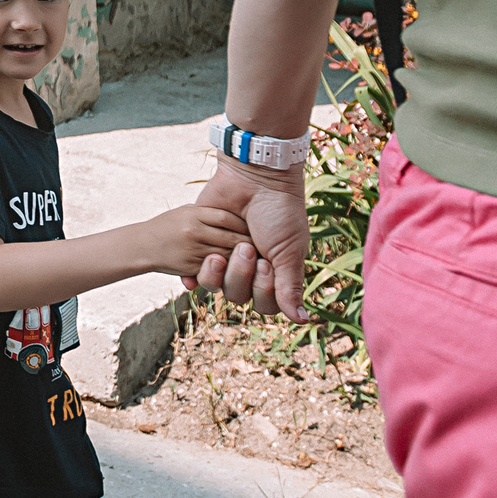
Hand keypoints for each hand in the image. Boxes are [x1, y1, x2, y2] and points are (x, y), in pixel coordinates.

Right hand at [141, 204, 247, 280]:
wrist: (143, 245)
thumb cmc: (168, 225)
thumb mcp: (186, 211)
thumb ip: (208, 212)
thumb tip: (237, 213)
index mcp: (193, 214)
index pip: (226, 217)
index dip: (243, 223)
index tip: (254, 226)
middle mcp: (193, 232)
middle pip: (230, 237)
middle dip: (248, 242)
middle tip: (262, 244)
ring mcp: (192, 251)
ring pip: (226, 255)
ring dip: (242, 258)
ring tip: (254, 257)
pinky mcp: (191, 268)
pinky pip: (215, 269)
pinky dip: (228, 268)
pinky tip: (237, 267)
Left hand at [186, 158, 309, 320]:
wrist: (254, 177)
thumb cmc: (279, 212)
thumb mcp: (290, 250)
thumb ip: (290, 286)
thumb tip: (302, 320)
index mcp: (273, 273)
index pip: (264, 304)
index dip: (263, 291)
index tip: (268, 265)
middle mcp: (248, 270)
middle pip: (239, 298)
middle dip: (243, 275)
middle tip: (249, 248)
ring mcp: (224, 258)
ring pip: (216, 288)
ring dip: (221, 272)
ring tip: (225, 249)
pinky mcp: (203, 246)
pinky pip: (194, 275)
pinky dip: (194, 275)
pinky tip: (197, 268)